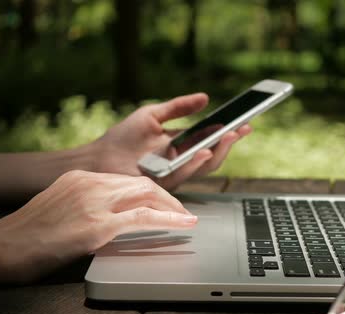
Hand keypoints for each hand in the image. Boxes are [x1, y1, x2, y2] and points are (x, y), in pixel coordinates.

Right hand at [0, 170, 196, 283]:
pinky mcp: (98, 225)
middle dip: (167, 197)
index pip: (127, 179)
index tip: (162, 200)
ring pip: (148, 195)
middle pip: (142, 183)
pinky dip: (169, 219)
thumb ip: (87, 202)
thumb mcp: (61, 205)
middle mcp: (91, 183)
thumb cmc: (29, 233)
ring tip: (186, 218)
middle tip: (181, 211)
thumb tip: (113, 213)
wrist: (4, 246)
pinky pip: (144, 218)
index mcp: (81, 176)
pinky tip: (183, 224)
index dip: (151, 191)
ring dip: (172, 207)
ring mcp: (95, 202)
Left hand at [91, 93, 251, 189]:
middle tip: (242, 128)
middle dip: (230, 142)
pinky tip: (205, 150)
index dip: (229, 131)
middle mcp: (182, 161)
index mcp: (182, 145)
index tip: (245, 121)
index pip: (211, 139)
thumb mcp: (153, 114)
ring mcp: (175, 173)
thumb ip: (178, 107)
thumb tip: (205, 97)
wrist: (99, 158)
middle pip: (213, 155)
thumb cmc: (122, 138)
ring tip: (229, 136)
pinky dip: (197, 162)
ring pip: (204, 167)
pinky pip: (185, 174)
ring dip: (219, 151)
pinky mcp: (164, 183)